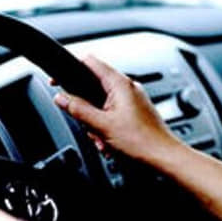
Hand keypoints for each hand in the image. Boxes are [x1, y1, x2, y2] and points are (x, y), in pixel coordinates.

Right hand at [53, 55, 181, 164]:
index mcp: (120, 83)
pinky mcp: (136, 112)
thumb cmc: (142, 141)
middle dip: (86, 110)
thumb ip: (78, 109)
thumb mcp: (102, 125)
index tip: (57, 81)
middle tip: (88, 126)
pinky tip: (110, 142)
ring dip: (96, 124)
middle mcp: (128, 87)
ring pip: (102, 105)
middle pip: (93, 88)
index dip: (70, 69)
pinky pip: (112, 114)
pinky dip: (106, 128)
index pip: (90, 63)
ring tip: (103, 139)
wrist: (164, 158)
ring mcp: (133, 100)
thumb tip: (61, 97)